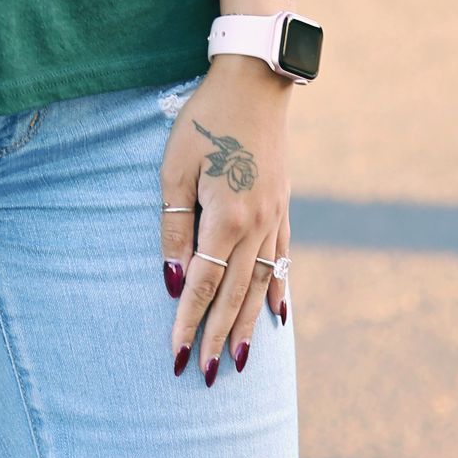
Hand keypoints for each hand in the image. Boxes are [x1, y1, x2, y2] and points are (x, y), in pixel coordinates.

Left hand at [159, 55, 292, 382]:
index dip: (188, 322)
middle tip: (206, 376)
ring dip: (248, 325)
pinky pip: (281, 260)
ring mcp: (275, 218)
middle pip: (235, 295)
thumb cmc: (204, 119)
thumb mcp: (174, 169)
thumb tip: (175, 278)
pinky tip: (277, 315)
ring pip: (261, 285)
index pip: (204, 285)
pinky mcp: (283, 206)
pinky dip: (277, 290)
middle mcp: (257, 226)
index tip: (177, 356)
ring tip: (240, 362)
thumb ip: (175, 227)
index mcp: (226, 218)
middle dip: (218, 337)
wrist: (254, 82)